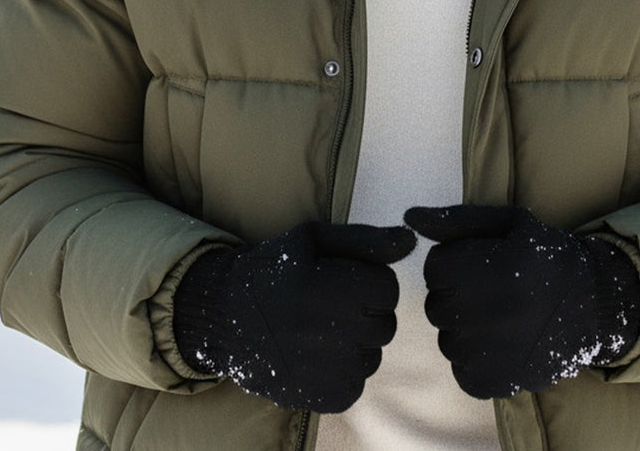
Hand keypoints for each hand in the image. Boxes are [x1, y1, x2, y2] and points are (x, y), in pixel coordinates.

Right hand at [172, 221, 415, 411]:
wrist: (227, 316)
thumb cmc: (276, 269)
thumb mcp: (316, 240)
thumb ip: (367, 240)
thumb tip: (412, 240)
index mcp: (328, 286)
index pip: (387, 287)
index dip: (369, 280)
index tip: (342, 280)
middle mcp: (328, 331)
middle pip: (385, 323)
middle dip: (365, 311)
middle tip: (330, 305)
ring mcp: (325, 370)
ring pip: (373, 355)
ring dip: (356, 343)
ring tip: (320, 330)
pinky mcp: (321, 399)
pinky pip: (356, 384)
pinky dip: (344, 371)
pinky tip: (316, 355)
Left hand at [404, 204, 639, 398]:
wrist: (593, 306)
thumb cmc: (544, 256)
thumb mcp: (507, 224)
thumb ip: (455, 220)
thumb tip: (408, 218)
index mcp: (494, 267)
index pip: (434, 267)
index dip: (454, 262)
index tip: (481, 264)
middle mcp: (492, 312)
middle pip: (436, 303)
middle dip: (456, 294)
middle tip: (491, 290)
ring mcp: (494, 353)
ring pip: (446, 337)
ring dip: (463, 327)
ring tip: (500, 316)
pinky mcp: (497, 383)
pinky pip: (460, 368)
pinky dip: (474, 358)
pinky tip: (501, 341)